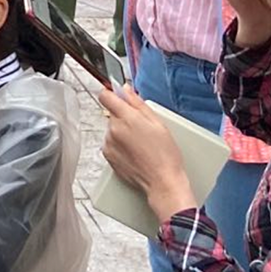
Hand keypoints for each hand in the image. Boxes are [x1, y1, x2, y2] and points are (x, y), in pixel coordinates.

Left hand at [98, 84, 194, 221]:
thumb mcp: (158, 123)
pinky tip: (135, 151)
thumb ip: (138, 103)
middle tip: (141, 127)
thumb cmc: (165, 155)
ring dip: (121, 131)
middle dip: (123, 116)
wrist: (162, 181)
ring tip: (140, 143)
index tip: (118, 96)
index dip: (111, 94)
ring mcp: (109, 143)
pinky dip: (119, 144)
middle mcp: (113, 130)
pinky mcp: (107, 155)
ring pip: (112, 129)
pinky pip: (111, 143)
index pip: (105, 95)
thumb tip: (125, 90)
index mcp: (126, 118)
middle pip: (112, 114)